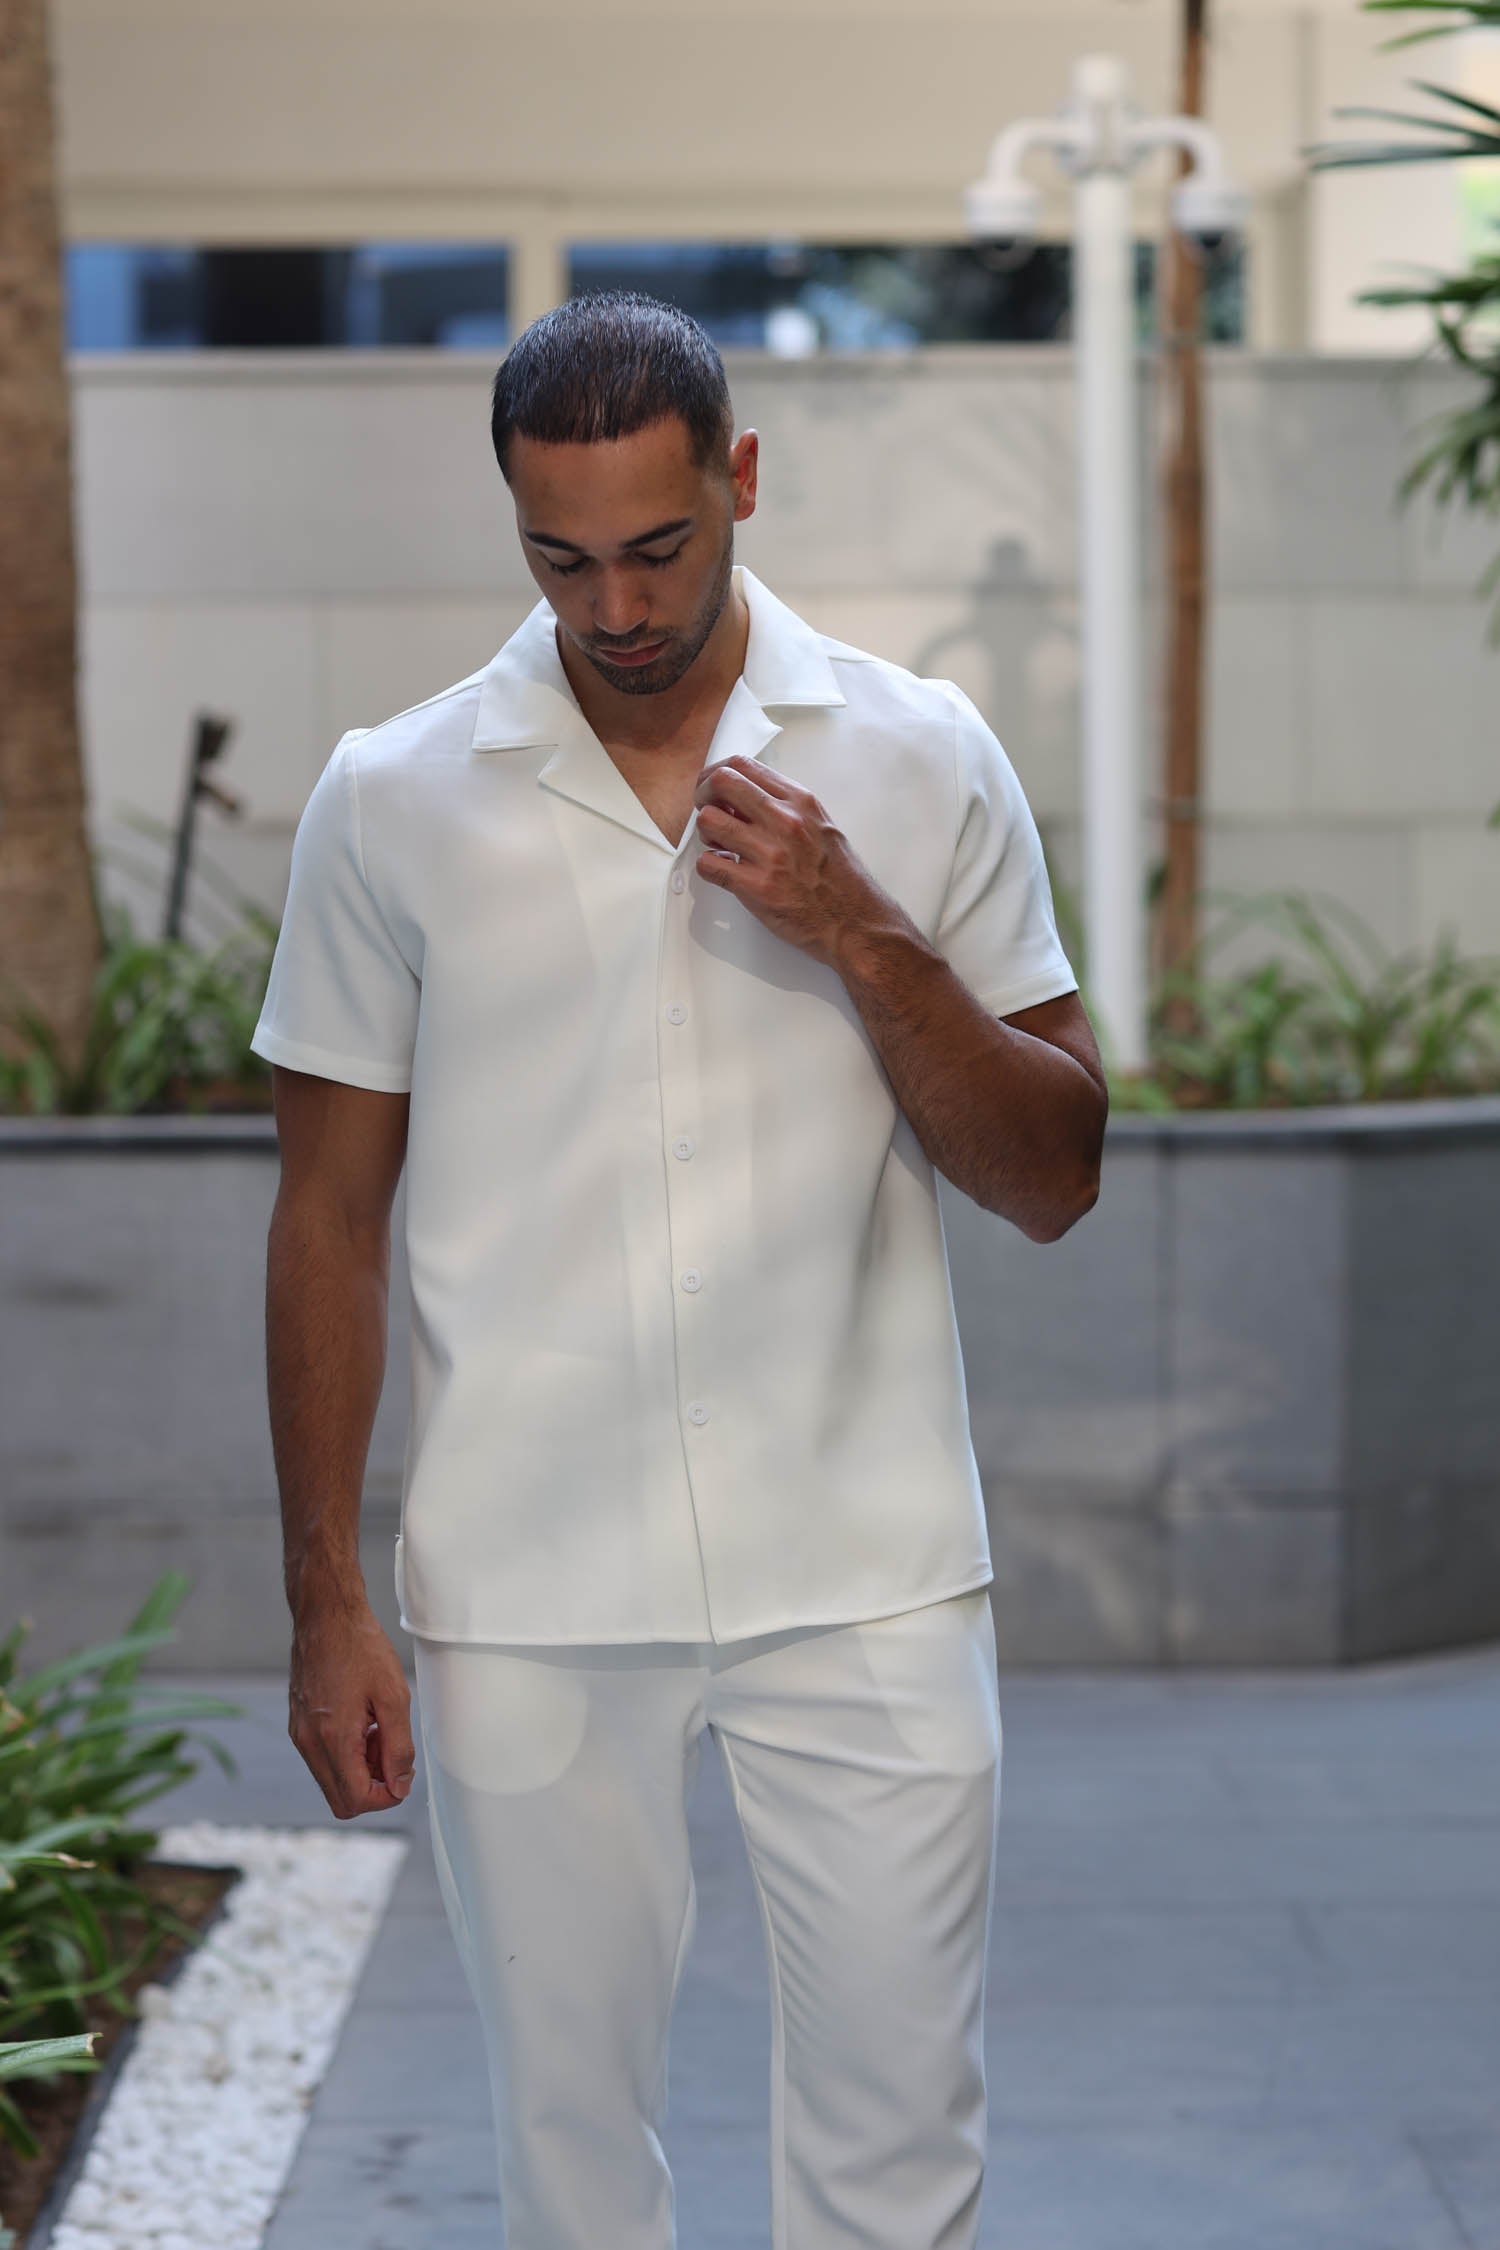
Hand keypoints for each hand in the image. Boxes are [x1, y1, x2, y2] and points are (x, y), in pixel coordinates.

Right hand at [288, 1600, 415, 1819]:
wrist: (326, 1615)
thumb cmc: (361, 1647)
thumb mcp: (394, 1696)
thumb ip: (398, 1747)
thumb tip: (399, 1785)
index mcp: (332, 1739)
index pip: (357, 1800)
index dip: (387, 1796)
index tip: (404, 1770)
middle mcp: (309, 1744)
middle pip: (341, 1800)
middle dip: (373, 1786)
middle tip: (391, 1750)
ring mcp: (300, 1735)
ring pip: (332, 1781)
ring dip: (360, 1769)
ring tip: (378, 1730)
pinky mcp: (298, 1725)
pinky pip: (323, 1759)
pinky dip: (346, 1754)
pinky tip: (362, 1722)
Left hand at [691, 756, 896, 973]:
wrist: (855, 922)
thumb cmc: (841, 879)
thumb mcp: (822, 825)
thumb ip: (787, 808)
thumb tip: (746, 799)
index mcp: (800, 802)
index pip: (743, 765)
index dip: (717, 773)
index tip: (713, 787)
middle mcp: (784, 821)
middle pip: (720, 783)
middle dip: (703, 795)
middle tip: (706, 811)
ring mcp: (770, 853)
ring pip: (708, 821)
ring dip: (705, 833)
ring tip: (720, 845)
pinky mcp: (757, 887)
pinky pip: (708, 864)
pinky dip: (708, 866)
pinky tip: (724, 870)